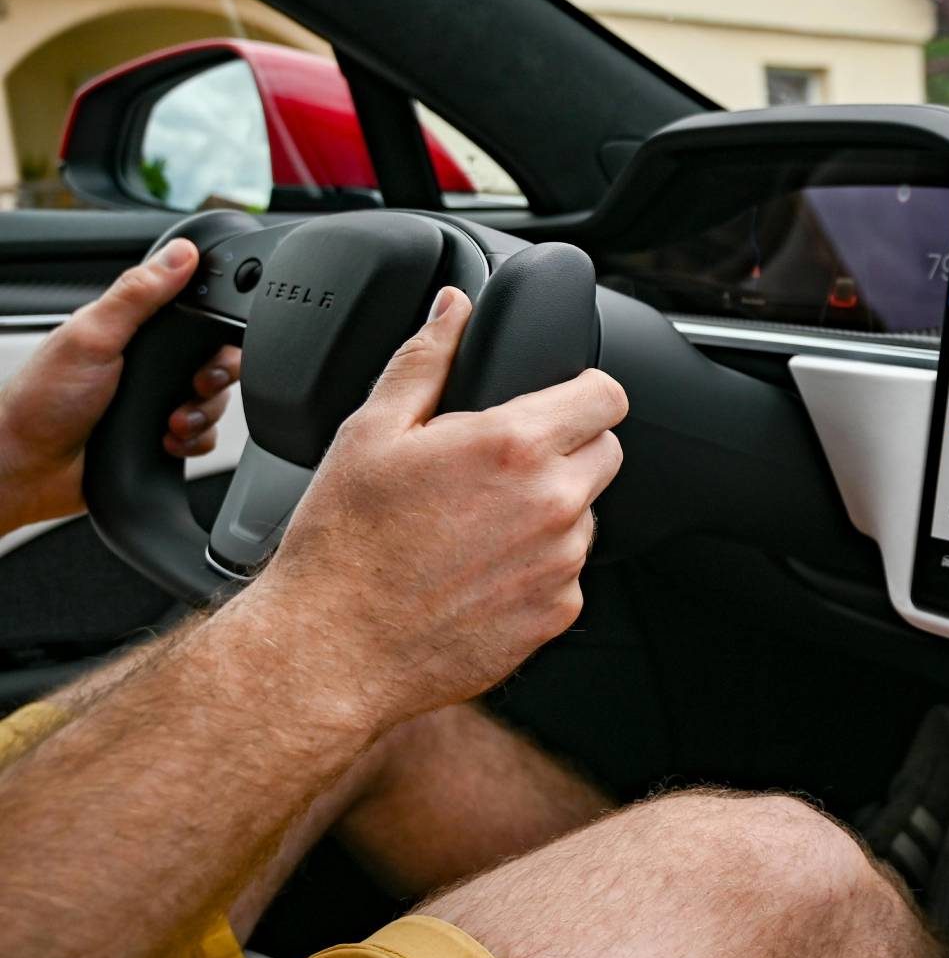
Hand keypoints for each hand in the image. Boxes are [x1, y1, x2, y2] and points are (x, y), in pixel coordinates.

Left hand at [0, 239, 242, 535]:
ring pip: (214, 400)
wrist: (29, 470)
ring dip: (202, 414)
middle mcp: (147, 364)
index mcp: (131, 330)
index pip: (194, 315)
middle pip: (214, 359)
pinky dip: (195, 440)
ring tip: (173, 423)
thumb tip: (180, 254)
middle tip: (195, 386)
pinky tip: (168, 441)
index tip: (214, 343)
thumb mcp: (91, 336)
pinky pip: (203, 435)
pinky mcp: (162, 435)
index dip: (215, 326)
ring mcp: (155, 400)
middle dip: (214, 377)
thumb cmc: (41, 403)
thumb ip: (137, 294)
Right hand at [246, 287, 625, 729]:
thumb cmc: (344, 544)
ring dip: (551, 510)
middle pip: (606, 452)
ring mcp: (561, 563)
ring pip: (586, 514)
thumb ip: (426, 359)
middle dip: (567, 448)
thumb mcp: (371, 431)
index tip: (562, 399)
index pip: (607, 396)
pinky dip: (538, 567)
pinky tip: (480, 570)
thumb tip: (454, 308)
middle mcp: (552, 503)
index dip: (585, 391)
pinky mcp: (558, 613)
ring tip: (478, 524)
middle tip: (502, 465)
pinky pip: (568, 572)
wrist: (332, 650)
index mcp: (514, 446)